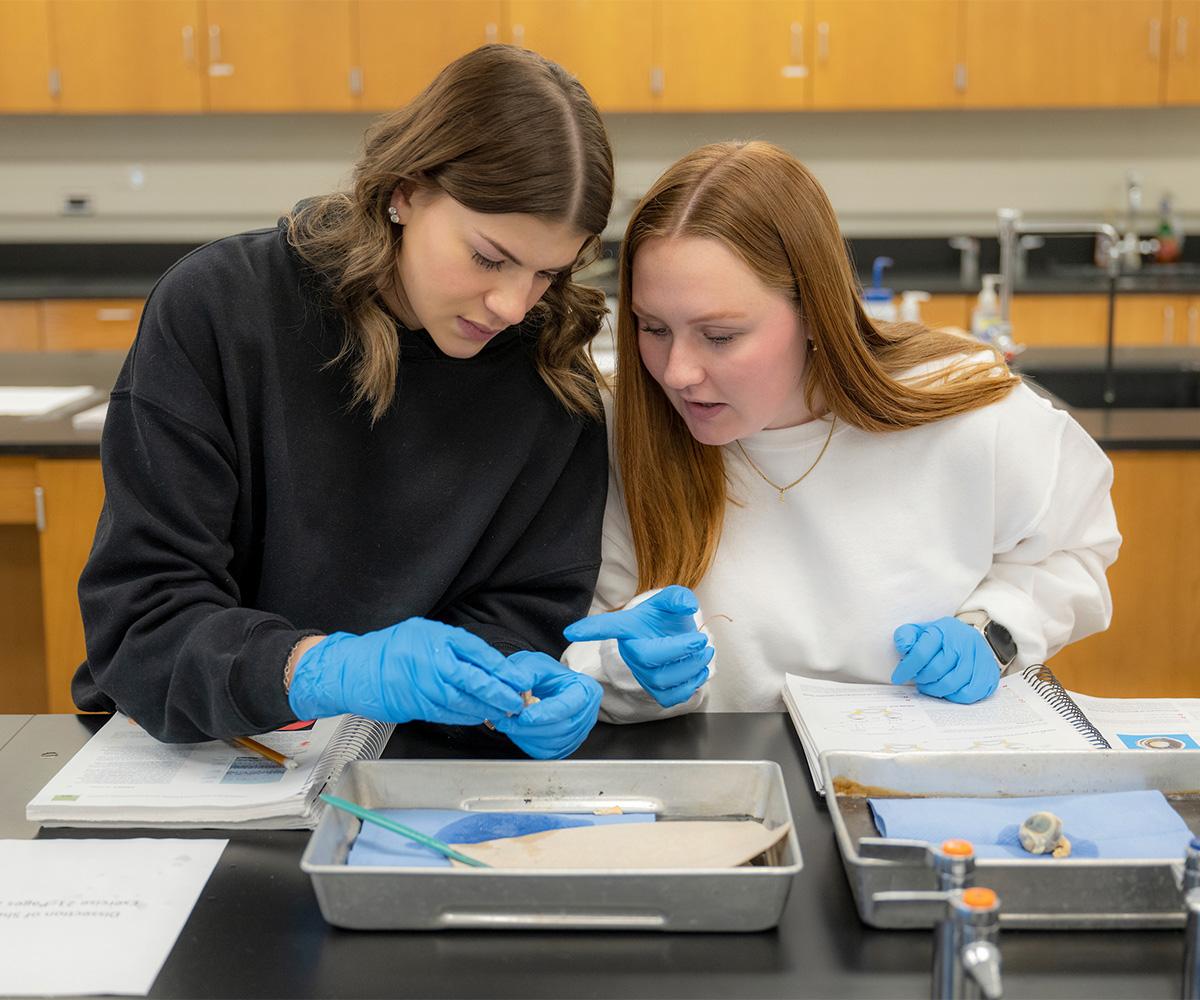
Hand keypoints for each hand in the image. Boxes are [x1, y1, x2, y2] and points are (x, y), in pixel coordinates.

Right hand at [288, 618, 526, 725]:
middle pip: (475, 679)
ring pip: (464, 701)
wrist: (354, 669)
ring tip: (502, 712)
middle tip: (516, 701)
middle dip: (500, 693)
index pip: (479, 653)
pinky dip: (466, 717)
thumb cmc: (390, 650)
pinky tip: (478, 717)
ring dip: (486, 709)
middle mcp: (433, 660)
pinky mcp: (416, 705)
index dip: (501, 669)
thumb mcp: (424, 633)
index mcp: (438, 638)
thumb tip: (485, 663)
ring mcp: (424, 684)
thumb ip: (453, 646)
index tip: (519, 679)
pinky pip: (448, 713)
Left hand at [491, 651, 600, 759]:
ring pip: (552, 744)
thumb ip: (526, 672)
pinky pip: (547, 753)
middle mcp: (586, 714)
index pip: (567, 706)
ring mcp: (578, 732)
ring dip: (526, 736)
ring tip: (509, 723)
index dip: (545, 713)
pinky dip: (528, 744)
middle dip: (530, 728)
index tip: (523, 716)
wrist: (548, 686)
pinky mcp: (566, 746)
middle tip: (507, 720)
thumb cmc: (546, 675)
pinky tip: (518, 731)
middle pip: (561, 728)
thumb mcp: (535, 663)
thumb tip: (518, 686)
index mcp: (585, 690)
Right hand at [562, 585, 711, 707]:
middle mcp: (630, 653)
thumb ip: (678, 598)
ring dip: (691, 666)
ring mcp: (642, 675)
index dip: (589, 629)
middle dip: (679, 650)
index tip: (570, 631)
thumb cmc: (666, 622)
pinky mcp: (657, 693)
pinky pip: (672, 696)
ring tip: (705, 651)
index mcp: (629, 627)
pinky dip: (691, 684)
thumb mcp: (670, 602)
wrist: (675, 642)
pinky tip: (699, 669)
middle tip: (700, 640)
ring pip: (662, 679)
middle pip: (646, 657)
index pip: (606, 626)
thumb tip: (687, 605)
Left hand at [890, 616, 999, 703]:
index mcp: (944, 629)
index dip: (907, 668)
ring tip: (930, 686)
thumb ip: (907, 636)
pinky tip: (947, 691)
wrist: (970, 638)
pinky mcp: (989, 672)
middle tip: (918, 680)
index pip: (921, 652)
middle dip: (922, 679)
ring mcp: (979, 656)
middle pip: (936, 670)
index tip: (898, 677)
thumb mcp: (921, 630)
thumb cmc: (941, 638)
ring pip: (952, 683)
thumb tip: (903, 646)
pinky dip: (954, 696)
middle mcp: (963, 641)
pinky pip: (969, 693)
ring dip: (935, 690)